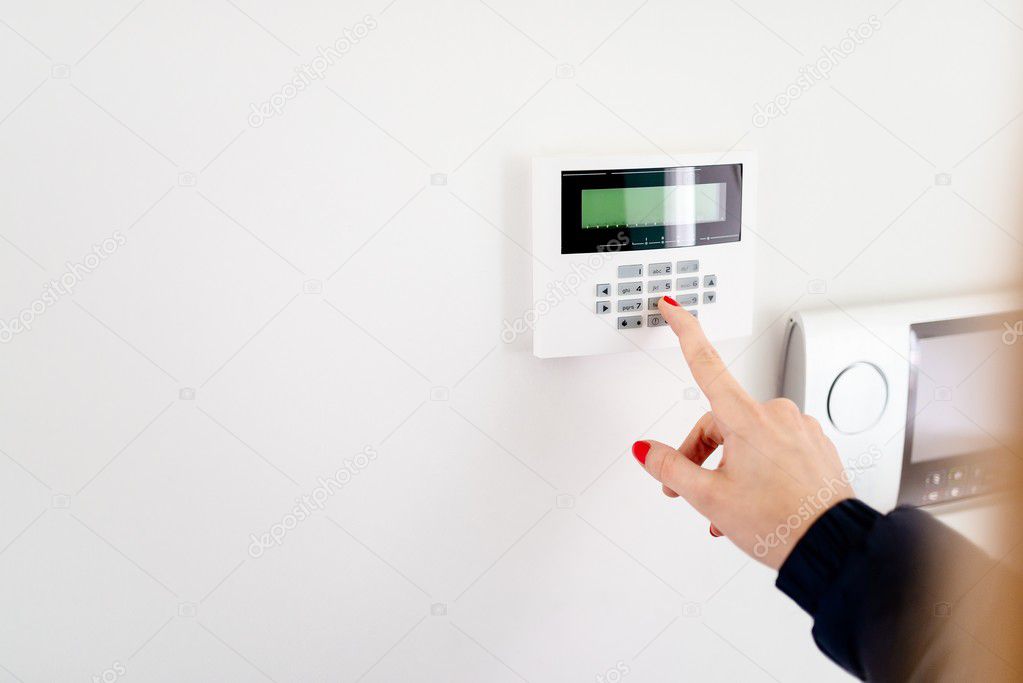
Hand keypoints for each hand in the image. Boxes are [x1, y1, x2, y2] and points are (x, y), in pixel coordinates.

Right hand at [631, 296, 853, 569]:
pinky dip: (757, 470)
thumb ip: (671, 468)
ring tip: (726, 509)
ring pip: (747, 439)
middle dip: (700, 453)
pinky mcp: (815, 446)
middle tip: (688, 491)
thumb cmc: (780, 521)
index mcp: (746, 418)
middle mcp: (775, 414)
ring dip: (729, 468)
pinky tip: (753, 502)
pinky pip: (774, 449)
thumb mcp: (709, 497)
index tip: (673, 306)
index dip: (684, 331)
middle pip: (720, 421)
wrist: (834, 547)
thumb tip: (646, 450)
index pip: (704, 363)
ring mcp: (799, 429)